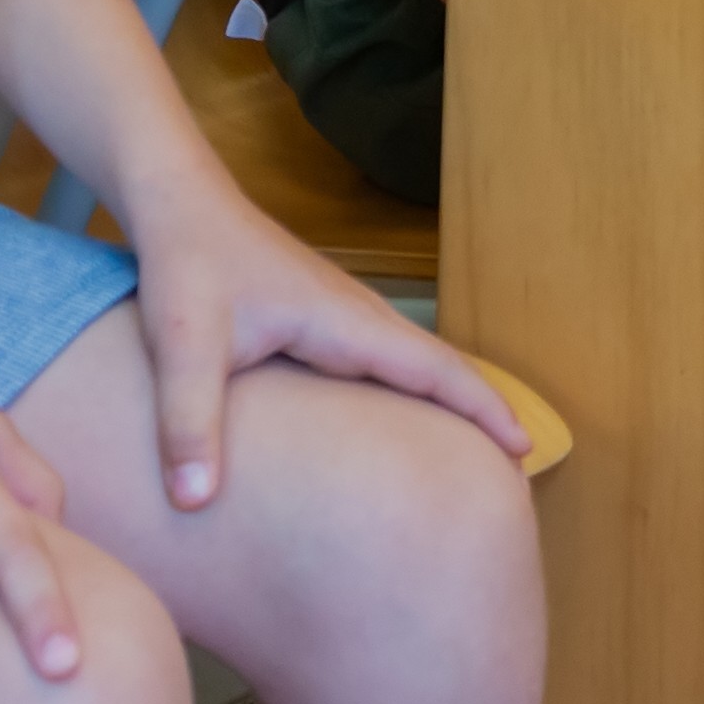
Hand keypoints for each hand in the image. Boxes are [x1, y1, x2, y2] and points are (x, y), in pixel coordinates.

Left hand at [110, 173, 536, 506]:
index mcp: (344, 321)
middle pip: (438, 367)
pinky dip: (411, 390)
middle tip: (516, 470)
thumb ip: (188, 424)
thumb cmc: (187, 262)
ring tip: (472, 452)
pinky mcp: (320, 318)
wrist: (178, 200)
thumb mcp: (181, 346)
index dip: (482, 408)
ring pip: (412, 362)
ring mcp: (340, 314)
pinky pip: (383, 361)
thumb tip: (194, 503)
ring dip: (448, 399)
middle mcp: (356, 315)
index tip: (525, 450)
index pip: (434, 368)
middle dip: (481, 412)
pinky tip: (399, 418)